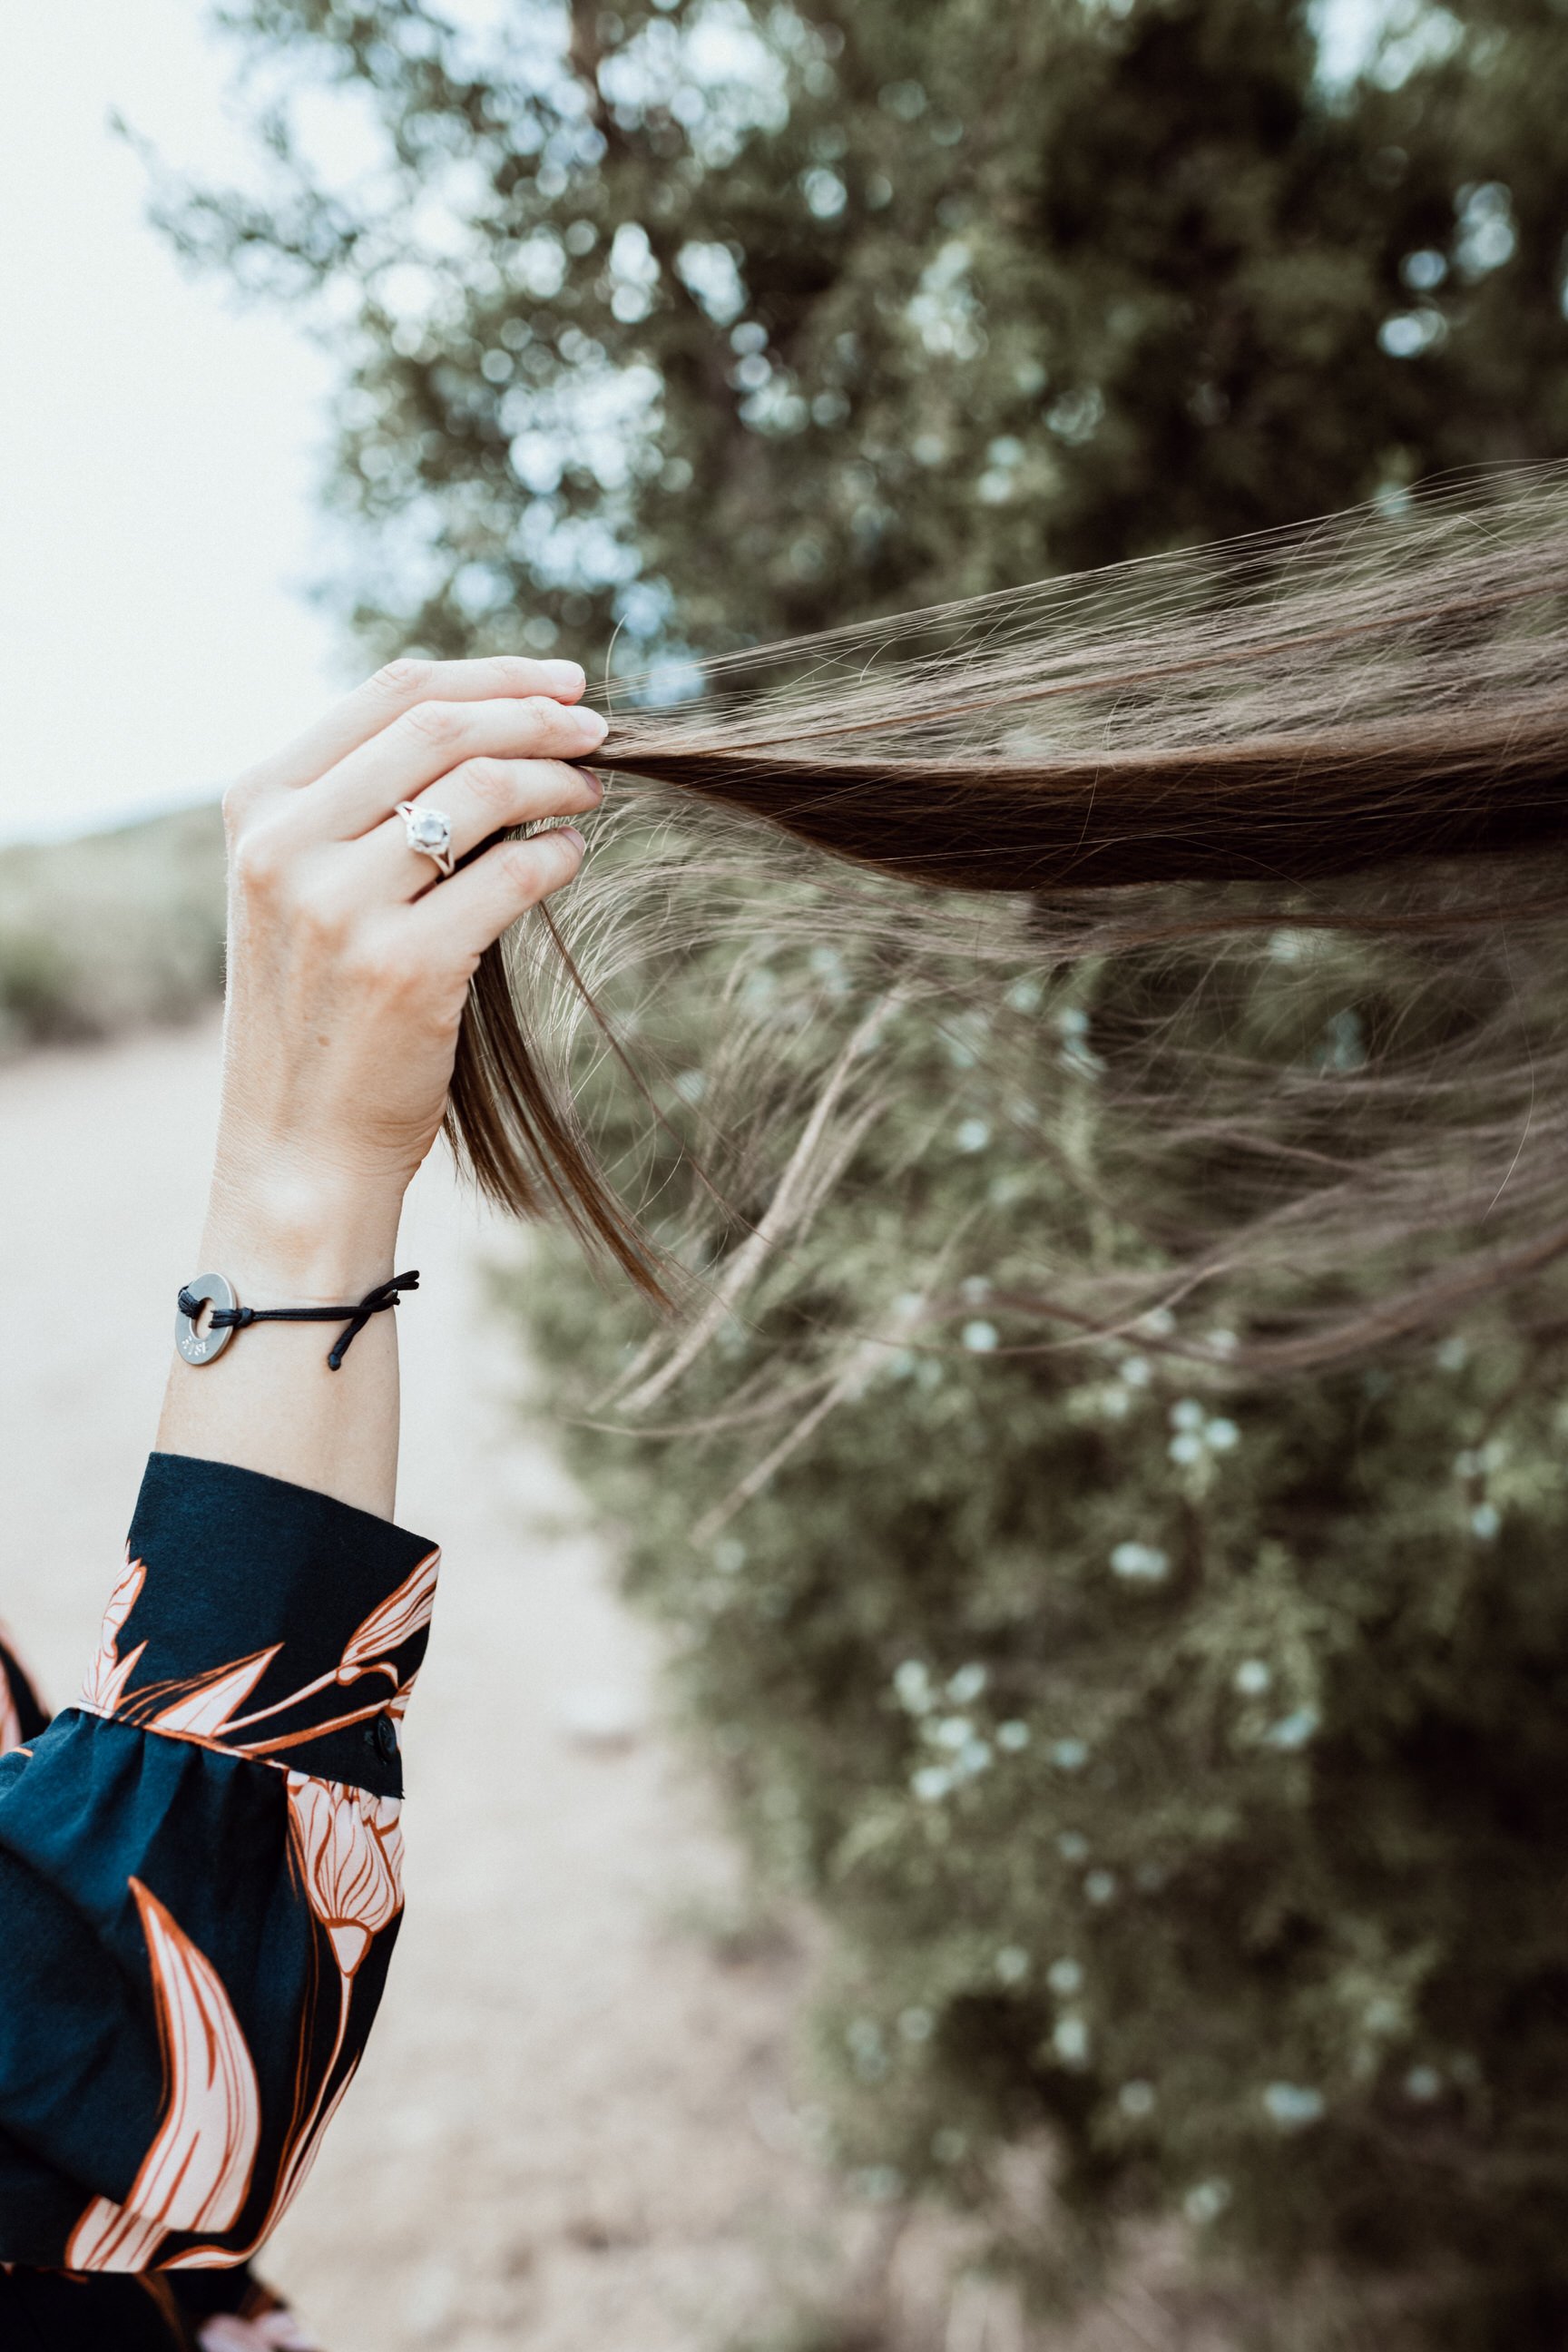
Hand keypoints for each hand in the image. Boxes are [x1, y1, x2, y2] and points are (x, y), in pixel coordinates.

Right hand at [208, 652, 605, 1287]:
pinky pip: (510, 875)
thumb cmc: (320, 1013)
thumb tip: (495, 726)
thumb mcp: (303, 889)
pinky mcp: (400, 969)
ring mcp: (338, 908)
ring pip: (484, 790)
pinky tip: (569, 859)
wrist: (296, 1147)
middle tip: (599, 734)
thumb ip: (361, 806)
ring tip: (590, 798)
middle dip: (539, 717)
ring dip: (558, 782)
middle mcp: (286, 845)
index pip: (392, 691)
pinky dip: (557, 855)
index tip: (562, 683)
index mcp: (260, 804)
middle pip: (443, 726)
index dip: (494, 674)